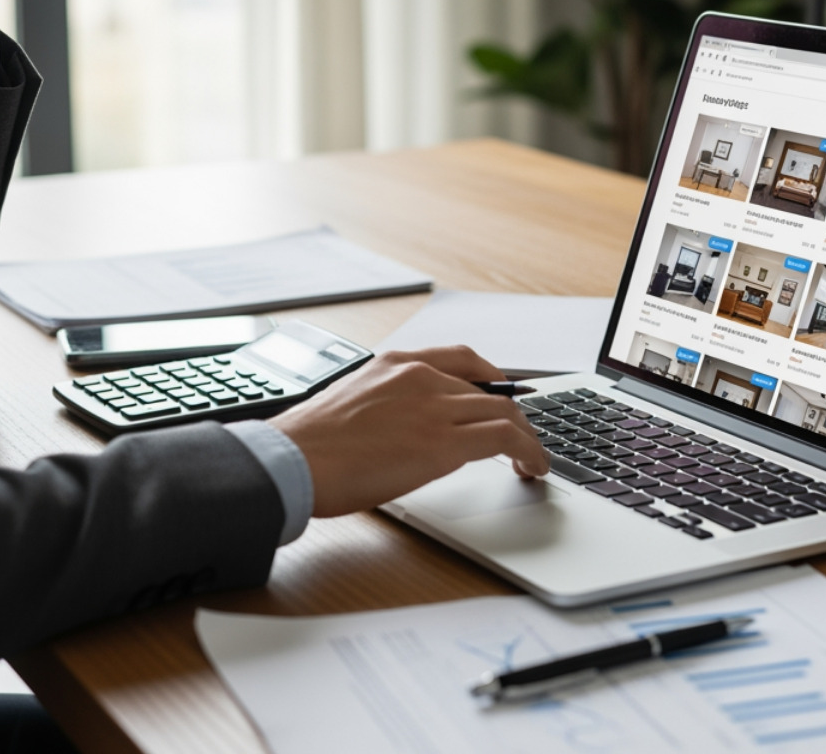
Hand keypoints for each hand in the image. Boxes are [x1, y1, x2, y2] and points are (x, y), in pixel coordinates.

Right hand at [270, 346, 549, 518]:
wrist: (292, 459)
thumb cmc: (309, 444)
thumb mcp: (352, 404)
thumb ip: (387, 405)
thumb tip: (405, 430)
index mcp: (395, 363)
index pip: (461, 358)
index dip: (492, 377)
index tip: (502, 393)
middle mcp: (420, 377)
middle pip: (490, 388)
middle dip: (513, 413)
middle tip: (522, 437)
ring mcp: (434, 407)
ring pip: (504, 411)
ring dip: (526, 436)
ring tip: (533, 458)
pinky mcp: (443, 443)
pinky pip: (504, 438)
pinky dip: (528, 451)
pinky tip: (532, 468)